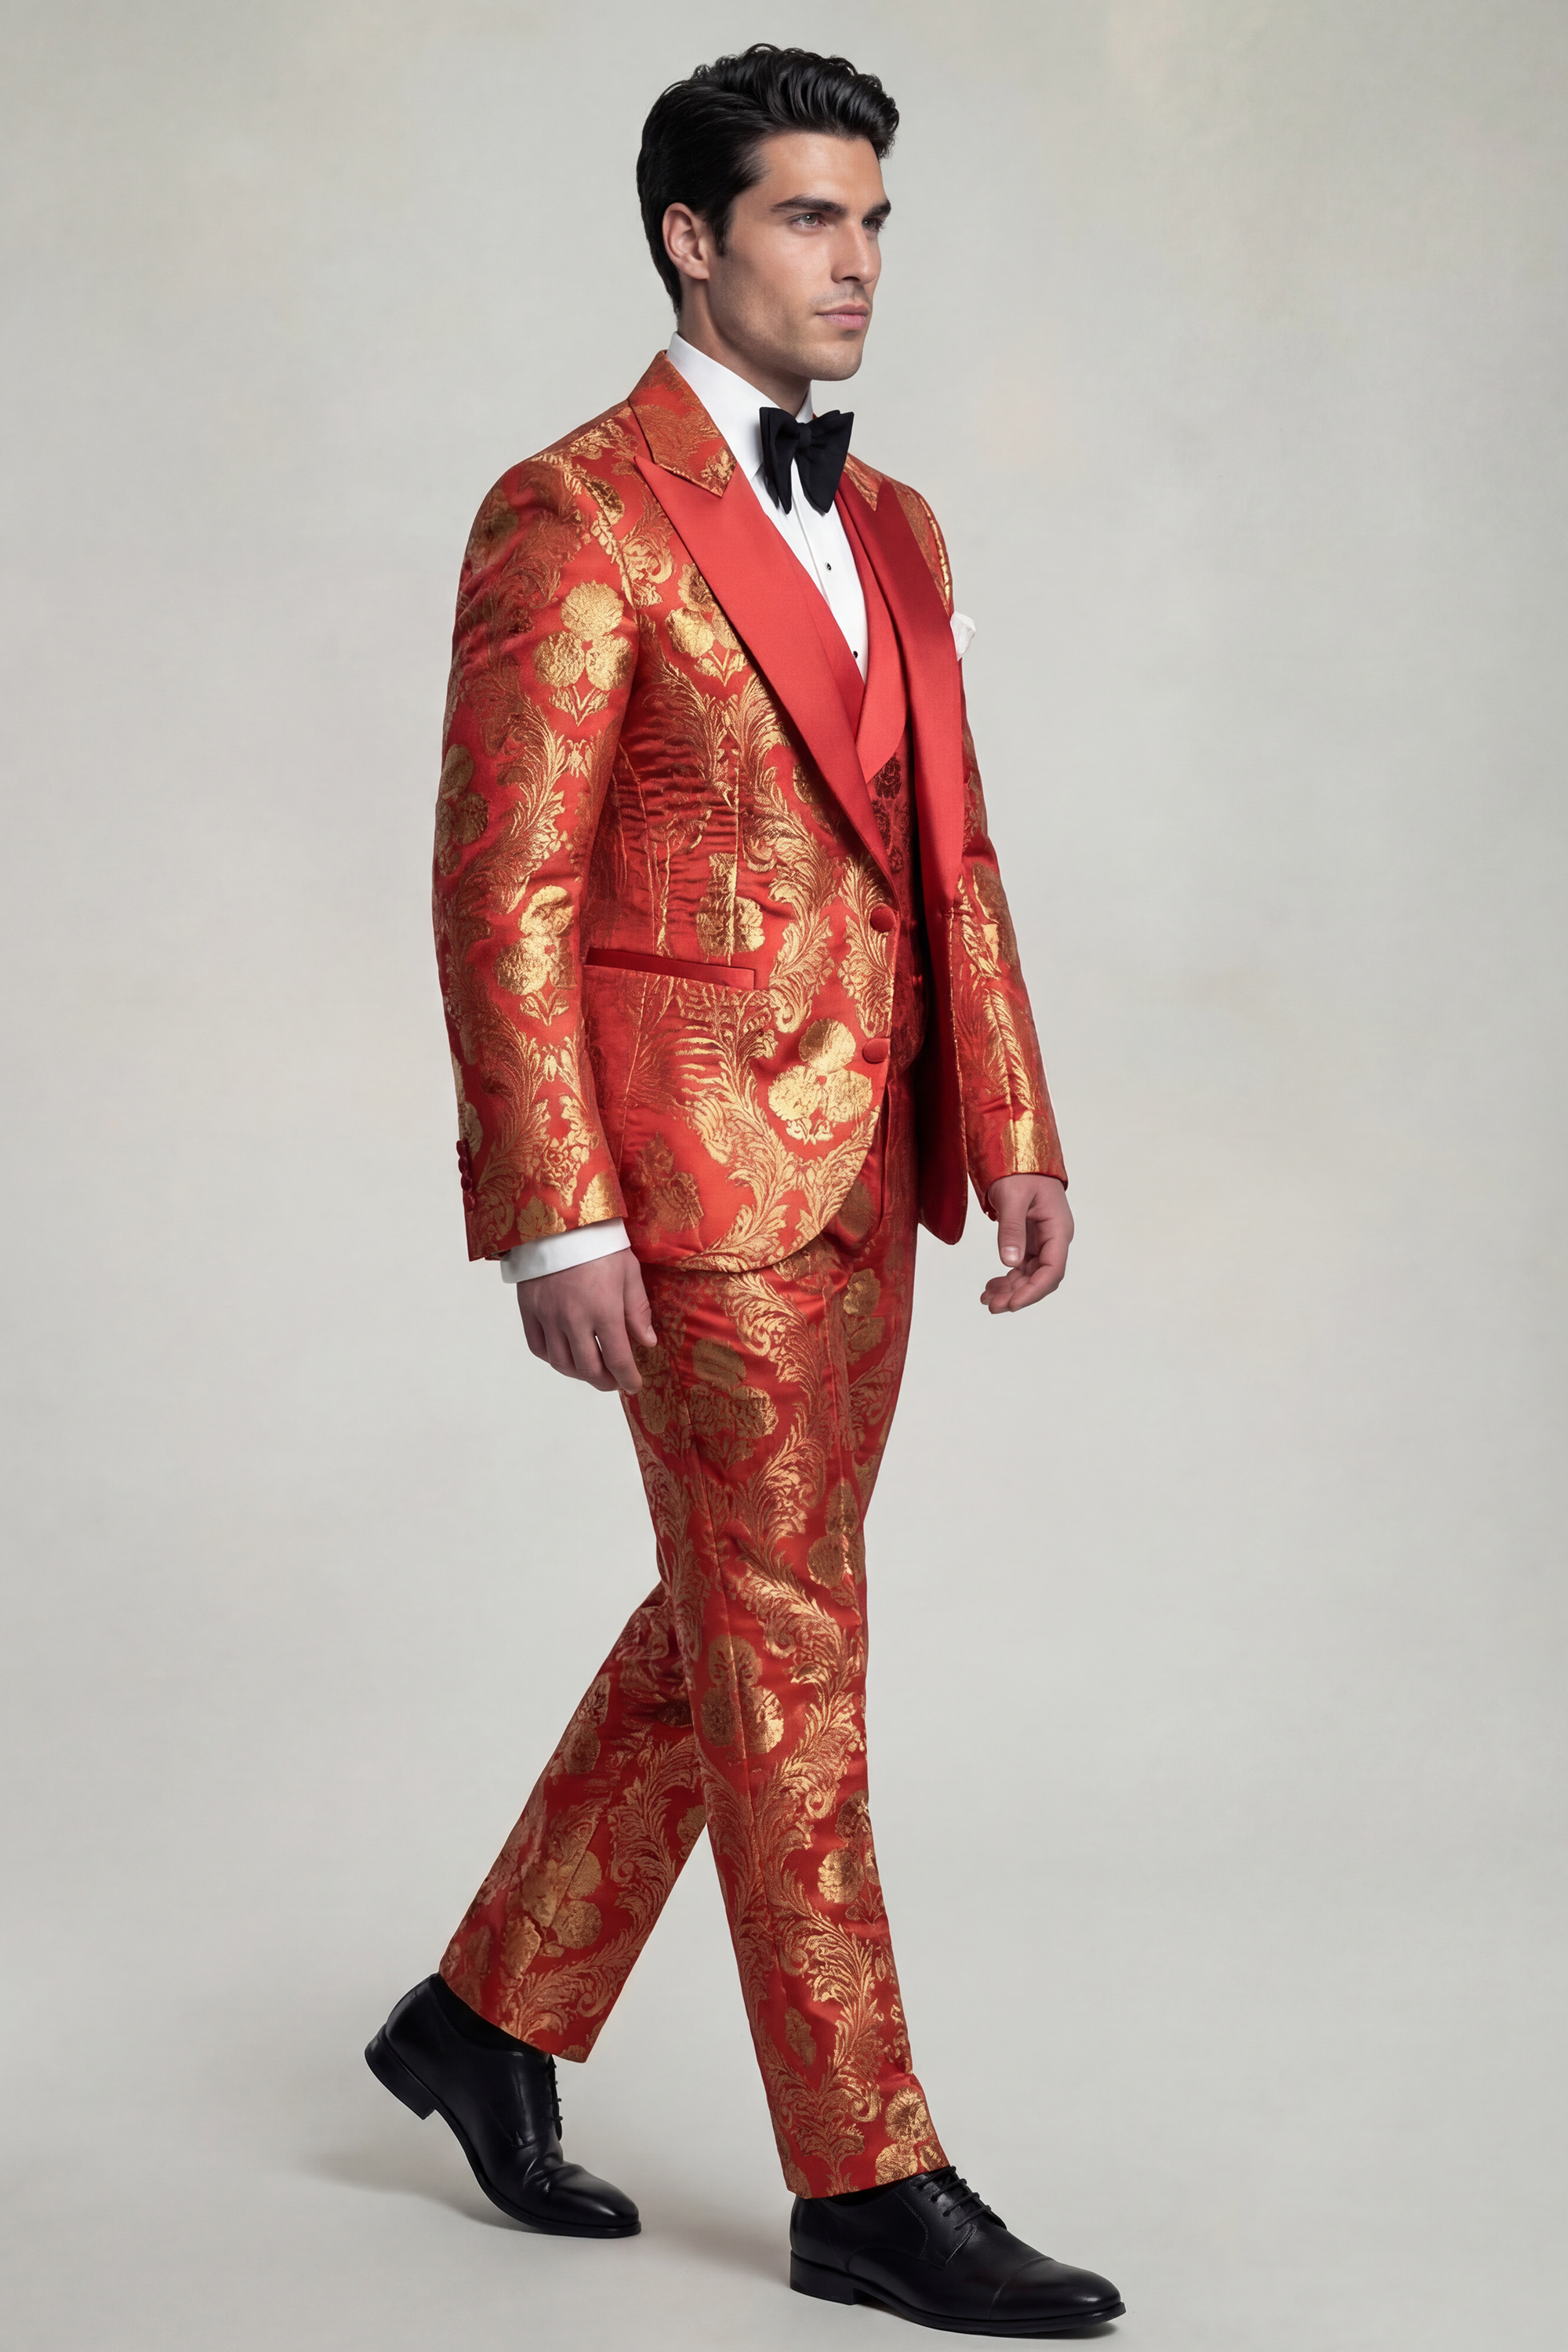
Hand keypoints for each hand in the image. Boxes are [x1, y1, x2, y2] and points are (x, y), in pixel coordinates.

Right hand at [516, 1248, 655, 1392]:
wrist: (560, 1221)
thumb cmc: (600, 1244)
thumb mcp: (629, 1273)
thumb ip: (638, 1311)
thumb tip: (647, 1342)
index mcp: (604, 1310)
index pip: (617, 1360)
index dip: (628, 1379)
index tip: (634, 1386)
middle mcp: (574, 1319)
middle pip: (588, 1369)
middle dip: (604, 1382)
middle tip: (614, 1381)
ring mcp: (548, 1316)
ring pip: (562, 1363)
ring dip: (579, 1374)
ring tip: (592, 1371)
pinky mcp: (529, 1309)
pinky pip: (538, 1347)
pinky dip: (552, 1358)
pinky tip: (565, 1355)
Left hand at [981, 1174, 1072, 1313]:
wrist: (1020, 1157)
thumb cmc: (1020, 1171)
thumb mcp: (1013, 1197)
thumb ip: (1011, 1229)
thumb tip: (1010, 1262)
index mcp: (1058, 1230)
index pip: (1052, 1270)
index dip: (1033, 1291)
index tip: (1012, 1304)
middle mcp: (1054, 1239)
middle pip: (1041, 1278)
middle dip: (1018, 1294)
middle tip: (992, 1306)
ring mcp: (1042, 1241)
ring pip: (1030, 1275)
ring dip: (1010, 1289)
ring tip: (986, 1298)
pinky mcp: (1030, 1240)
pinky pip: (1021, 1266)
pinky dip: (1007, 1278)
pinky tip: (991, 1285)